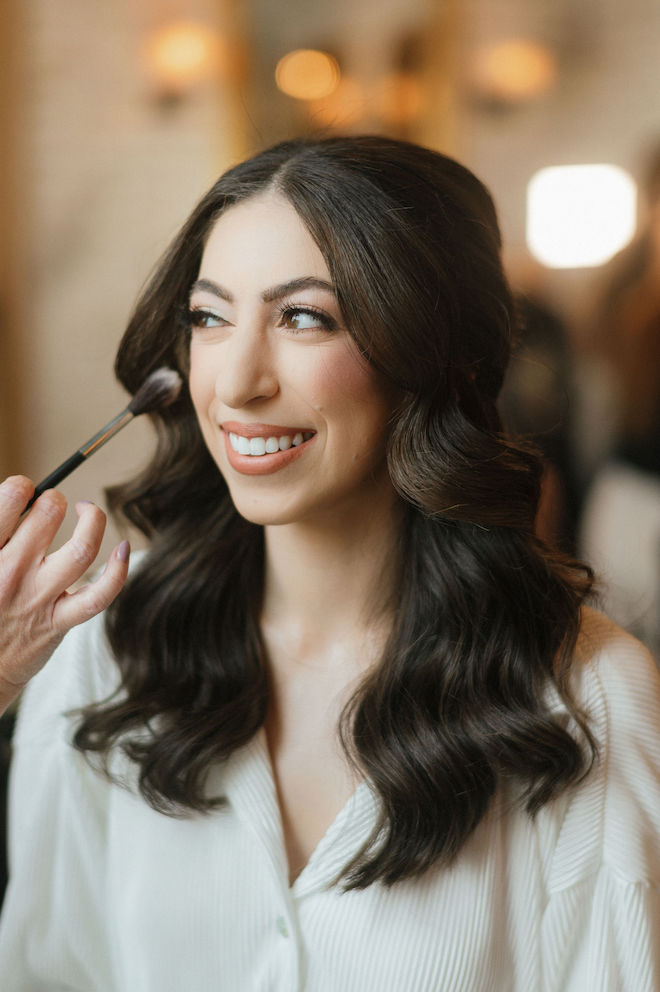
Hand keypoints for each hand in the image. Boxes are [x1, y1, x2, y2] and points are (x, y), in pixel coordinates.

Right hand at [0, 476, 129, 713]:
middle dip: (54, 499)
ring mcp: (38, 599)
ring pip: (81, 548)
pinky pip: (99, 594)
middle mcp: (11, 573)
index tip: (23, 491)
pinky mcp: (59, 622)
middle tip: (51, 503)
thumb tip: (17, 501)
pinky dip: (118, 570)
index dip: (21, 487)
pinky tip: (121, 548)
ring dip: (92, 520)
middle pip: (47, 516)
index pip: (8, 501)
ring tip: (85, 511)